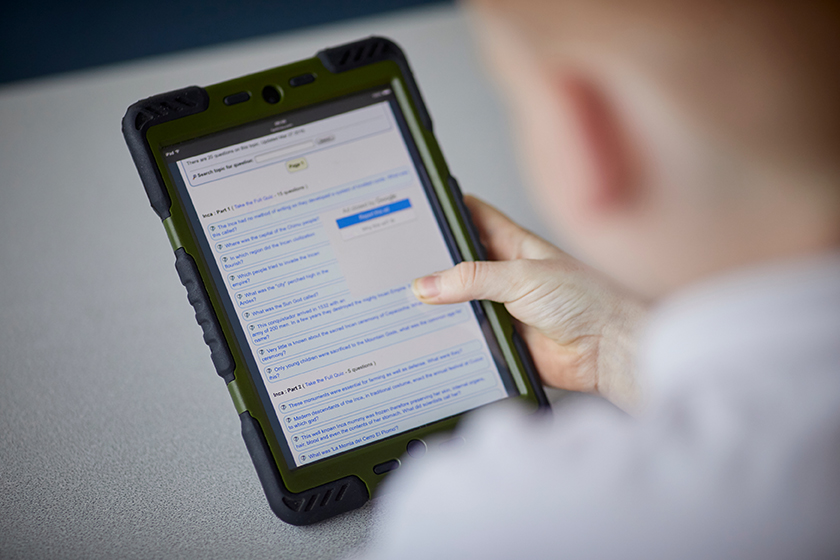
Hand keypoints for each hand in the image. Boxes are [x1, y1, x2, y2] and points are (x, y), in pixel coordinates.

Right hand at [412, 196, 646, 412]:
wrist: (609, 349)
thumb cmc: (588, 301)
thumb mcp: (523, 277)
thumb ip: (474, 278)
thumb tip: (429, 284)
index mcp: (515, 246)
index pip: (474, 218)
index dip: (447, 211)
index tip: (418, 210)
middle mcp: (507, 275)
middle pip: (460, 264)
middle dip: (434, 265)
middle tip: (403, 266)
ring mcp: (504, 308)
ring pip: (460, 303)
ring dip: (442, 307)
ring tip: (410, 304)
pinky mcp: (504, 340)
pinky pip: (470, 337)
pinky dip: (454, 338)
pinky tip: (435, 337)